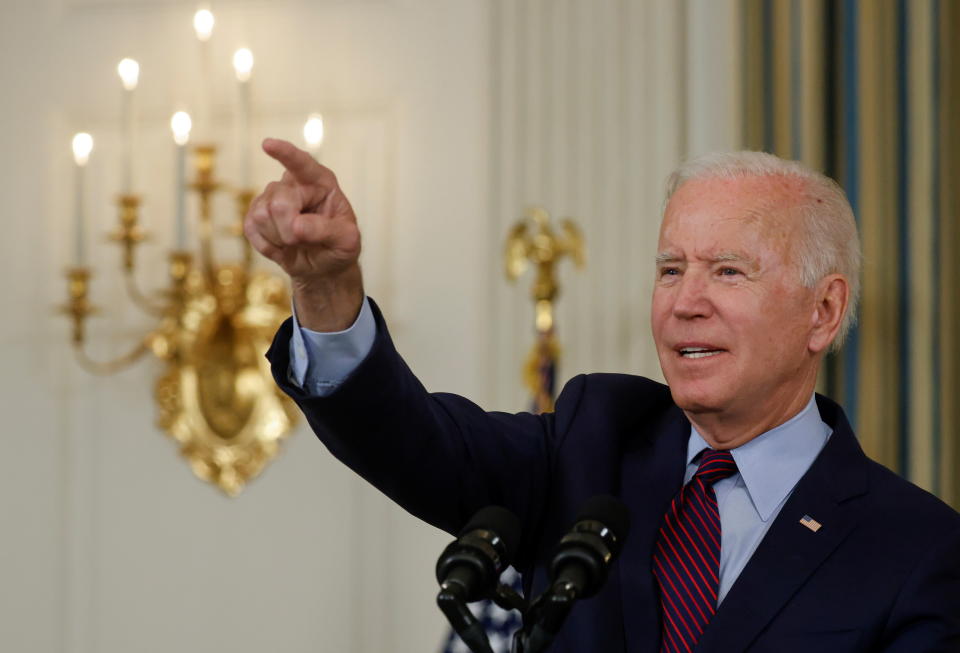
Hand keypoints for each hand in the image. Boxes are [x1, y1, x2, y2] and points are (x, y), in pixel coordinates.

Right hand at [245, 138, 363, 330]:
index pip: (303, 164)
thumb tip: (297, 226)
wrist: (321, 264)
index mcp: (321, 182)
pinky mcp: (254, 213)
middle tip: (303, 241)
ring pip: (262, 216)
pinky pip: (251, 228)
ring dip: (280, 239)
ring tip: (296, 242)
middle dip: (289, 231)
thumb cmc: (338, 246)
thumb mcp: (347, 241)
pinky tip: (282, 246)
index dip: (286, 154)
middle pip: (279, 203)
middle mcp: (293, 183)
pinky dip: (269, 246)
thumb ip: (328, 231)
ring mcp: (271, 196)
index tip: (268, 144)